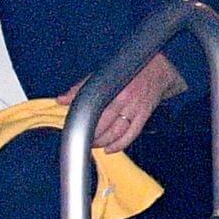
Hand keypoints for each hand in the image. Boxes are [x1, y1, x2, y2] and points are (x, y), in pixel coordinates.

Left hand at [57, 53, 184, 153]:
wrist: (157, 69)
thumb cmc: (127, 70)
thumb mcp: (102, 74)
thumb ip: (81, 88)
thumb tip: (61, 100)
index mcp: (112, 87)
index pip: (93, 108)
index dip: (83, 120)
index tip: (73, 126)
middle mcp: (125, 99)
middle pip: (105, 124)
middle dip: (93, 135)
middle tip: (83, 139)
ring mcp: (136, 108)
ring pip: (118, 132)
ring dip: (104, 142)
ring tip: (94, 145)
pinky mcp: (144, 116)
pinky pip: (132, 134)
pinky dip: (120, 145)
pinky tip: (110, 149)